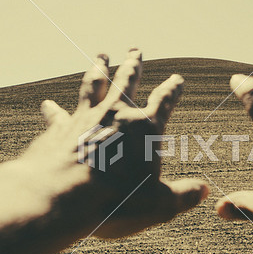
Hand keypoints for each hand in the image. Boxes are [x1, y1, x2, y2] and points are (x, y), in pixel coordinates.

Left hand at [21, 49, 208, 238]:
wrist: (63, 197)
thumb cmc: (116, 200)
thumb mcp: (159, 203)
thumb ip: (184, 195)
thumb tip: (205, 191)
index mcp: (145, 128)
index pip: (164, 102)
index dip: (173, 90)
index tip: (177, 79)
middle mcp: (116, 114)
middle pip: (127, 82)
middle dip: (133, 65)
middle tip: (135, 50)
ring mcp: (86, 118)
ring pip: (95, 85)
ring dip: (98, 69)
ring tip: (100, 56)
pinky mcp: (60, 129)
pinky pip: (58, 114)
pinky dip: (53, 110)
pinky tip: (47, 105)